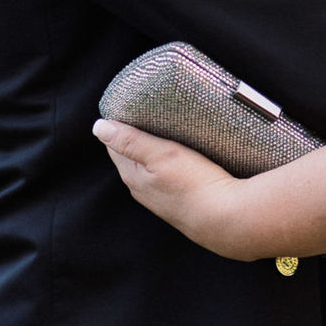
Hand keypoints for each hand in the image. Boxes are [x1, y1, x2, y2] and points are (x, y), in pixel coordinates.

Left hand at [93, 119, 258, 260]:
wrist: (226, 219)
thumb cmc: (194, 185)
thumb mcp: (161, 155)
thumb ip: (130, 141)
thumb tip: (98, 126)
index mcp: (132, 175)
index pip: (115, 144)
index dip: (121, 124)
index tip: (133, 106)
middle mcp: (142, 188)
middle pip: (132, 154)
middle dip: (138, 134)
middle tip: (153, 112)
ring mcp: (160, 197)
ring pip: (150, 165)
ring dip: (155, 148)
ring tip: (169, 128)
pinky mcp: (178, 200)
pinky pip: (167, 175)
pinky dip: (170, 162)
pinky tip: (184, 155)